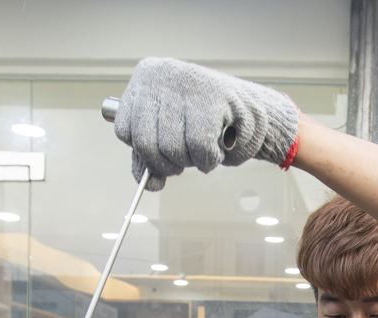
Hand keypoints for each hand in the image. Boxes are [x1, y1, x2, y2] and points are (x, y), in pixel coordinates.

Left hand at [113, 57, 299, 190]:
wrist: (253, 111)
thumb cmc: (206, 122)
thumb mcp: (169, 136)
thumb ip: (150, 160)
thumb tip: (149, 184)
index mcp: (146, 76)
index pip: (125, 131)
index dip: (144, 153)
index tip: (162, 152)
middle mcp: (162, 74)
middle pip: (146, 144)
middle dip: (168, 163)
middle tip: (186, 157)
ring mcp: (188, 83)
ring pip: (172, 150)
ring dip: (193, 162)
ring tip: (206, 145)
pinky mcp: (213, 99)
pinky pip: (200, 150)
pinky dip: (210, 160)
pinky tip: (219, 145)